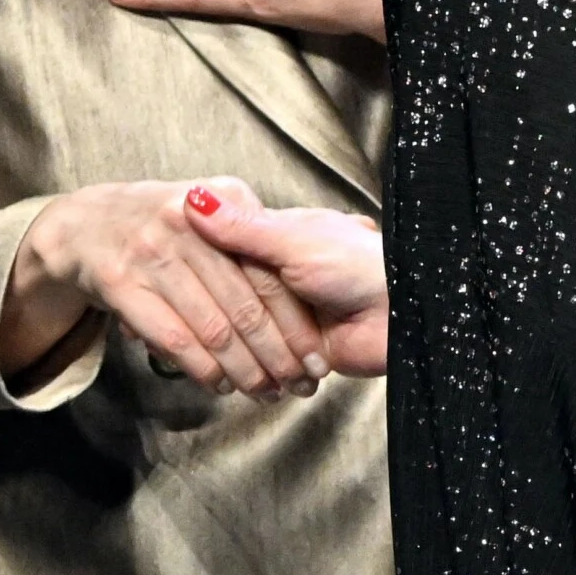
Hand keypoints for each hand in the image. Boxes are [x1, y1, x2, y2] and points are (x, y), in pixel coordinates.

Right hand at [5, 177, 330, 397]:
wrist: (81, 224)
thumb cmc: (161, 224)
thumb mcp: (214, 216)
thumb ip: (257, 235)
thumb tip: (306, 270)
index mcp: (225, 196)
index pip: (271, 274)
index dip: (297, 323)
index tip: (316, 360)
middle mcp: (189, 219)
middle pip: (246, 304)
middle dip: (276, 355)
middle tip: (297, 387)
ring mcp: (151, 249)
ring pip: (213, 326)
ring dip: (242, 369)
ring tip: (264, 393)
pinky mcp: (119, 280)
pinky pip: (171, 336)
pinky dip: (199, 366)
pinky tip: (218, 384)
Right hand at [184, 189, 389, 375]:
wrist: (401, 317)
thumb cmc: (356, 266)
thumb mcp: (293, 241)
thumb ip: (242, 227)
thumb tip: (193, 197)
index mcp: (280, 237)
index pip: (224, 254)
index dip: (202, 267)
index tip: (174, 275)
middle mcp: (282, 273)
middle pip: (233, 299)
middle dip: (220, 317)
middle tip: (190, 325)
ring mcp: (291, 313)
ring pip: (247, 334)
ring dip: (240, 350)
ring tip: (210, 354)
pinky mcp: (300, 350)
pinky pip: (266, 361)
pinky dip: (255, 369)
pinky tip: (232, 377)